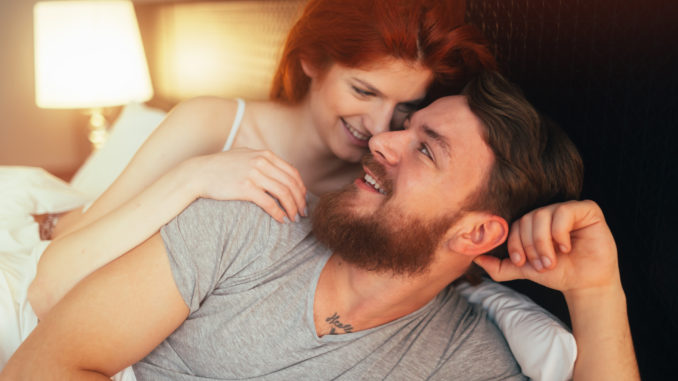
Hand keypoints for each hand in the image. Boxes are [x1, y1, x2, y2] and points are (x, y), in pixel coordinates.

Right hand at [189, 148, 306, 222]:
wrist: (199, 173)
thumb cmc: (221, 166)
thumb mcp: (245, 155)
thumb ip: (262, 160)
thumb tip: (280, 170)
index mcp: (265, 155)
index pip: (292, 173)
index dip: (301, 188)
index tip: (303, 200)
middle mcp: (262, 162)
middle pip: (291, 184)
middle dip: (300, 200)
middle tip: (302, 213)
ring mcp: (254, 174)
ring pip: (283, 194)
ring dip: (292, 208)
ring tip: (293, 218)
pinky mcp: (245, 188)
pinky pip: (269, 203)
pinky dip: (278, 213)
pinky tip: (281, 220)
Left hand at [473, 200, 620, 293]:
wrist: (585, 283)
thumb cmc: (558, 273)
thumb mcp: (525, 270)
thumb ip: (501, 266)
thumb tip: (476, 259)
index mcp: (534, 223)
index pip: (515, 224)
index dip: (515, 243)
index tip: (521, 263)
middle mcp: (550, 212)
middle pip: (528, 219)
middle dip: (531, 246)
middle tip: (542, 264)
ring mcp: (568, 209)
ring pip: (543, 215)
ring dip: (544, 242)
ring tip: (553, 260)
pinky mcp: (587, 210)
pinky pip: (565, 212)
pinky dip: (560, 232)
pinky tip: (566, 248)